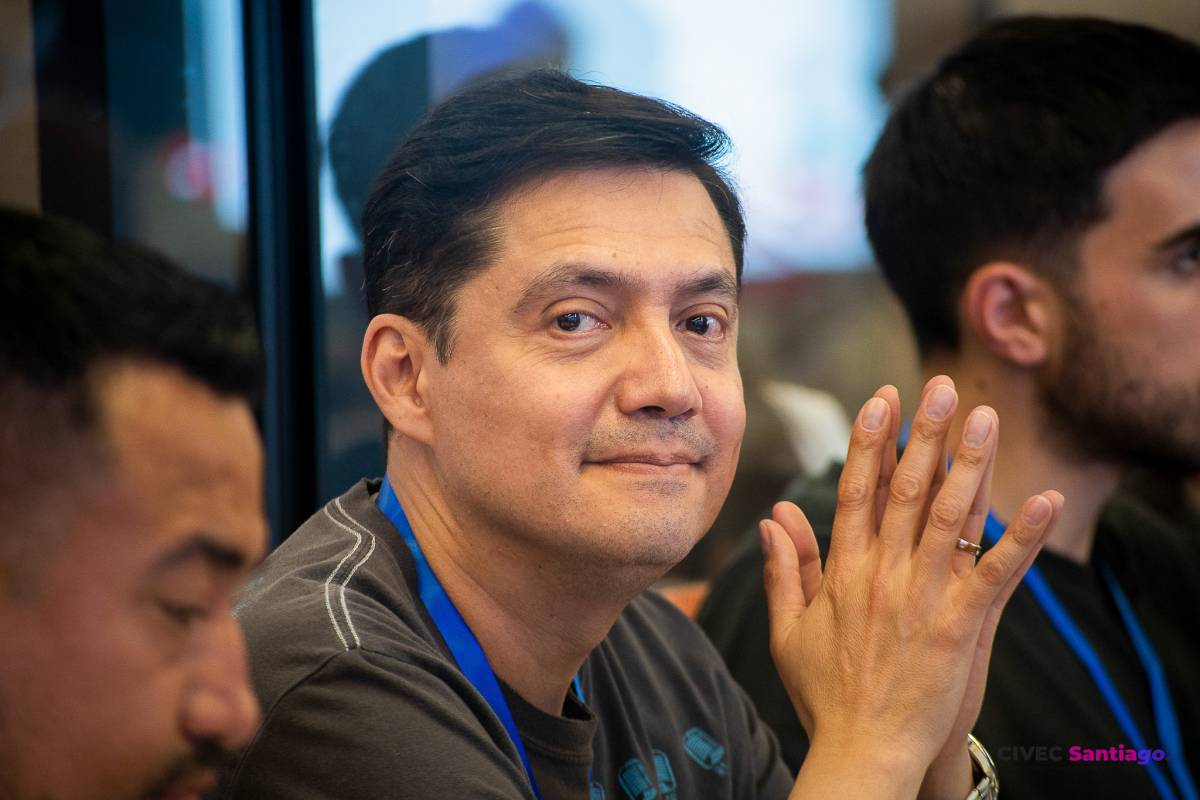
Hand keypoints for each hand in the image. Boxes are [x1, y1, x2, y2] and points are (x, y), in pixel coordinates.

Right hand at [764, 378, 1062, 797]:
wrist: (861, 750)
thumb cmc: (824, 693)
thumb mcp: (789, 630)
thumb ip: (786, 569)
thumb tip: (773, 517)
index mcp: (843, 571)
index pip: (857, 490)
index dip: (871, 440)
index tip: (883, 397)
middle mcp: (881, 573)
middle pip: (906, 489)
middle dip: (925, 433)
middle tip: (942, 386)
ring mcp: (921, 596)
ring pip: (949, 516)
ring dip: (971, 463)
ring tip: (986, 416)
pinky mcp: (958, 625)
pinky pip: (994, 571)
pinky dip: (1021, 535)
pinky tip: (1046, 499)